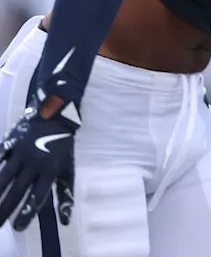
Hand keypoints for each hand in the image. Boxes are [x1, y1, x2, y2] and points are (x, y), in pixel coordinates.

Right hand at [0, 101, 78, 230]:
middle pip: (17, 191)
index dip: (26, 213)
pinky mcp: (10, 144)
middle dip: (6, 209)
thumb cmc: (62, 147)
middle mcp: (34, 164)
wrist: (56, 118)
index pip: (36, 197)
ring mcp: (21, 154)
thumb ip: (65, 194)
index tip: (17, 228)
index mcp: (50, 171)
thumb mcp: (68, 169)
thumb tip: (66, 220)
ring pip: (4, 177)